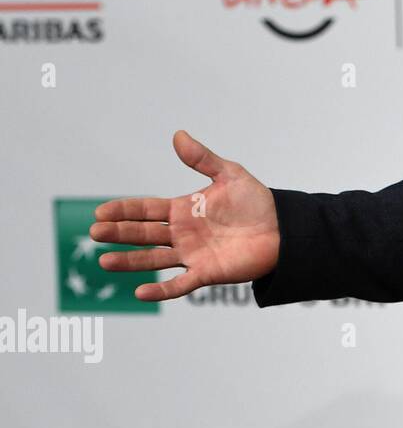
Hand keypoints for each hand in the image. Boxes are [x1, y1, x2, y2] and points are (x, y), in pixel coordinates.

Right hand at [92, 130, 280, 301]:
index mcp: (183, 210)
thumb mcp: (229, 175)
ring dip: (129, 261)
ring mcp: (191, 255)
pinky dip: (160, 290)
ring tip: (104, 260)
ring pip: (153, 259)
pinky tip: (140, 293)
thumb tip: (178, 135)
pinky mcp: (206, 273)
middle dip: (119, 233)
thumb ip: (202, 159)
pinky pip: (179, 285)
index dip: (124, 210)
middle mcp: (181, 234)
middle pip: (143, 234)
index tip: (100, 211)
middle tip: (95, 232)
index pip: (146, 209)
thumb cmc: (256, 202)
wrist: (283, 229)